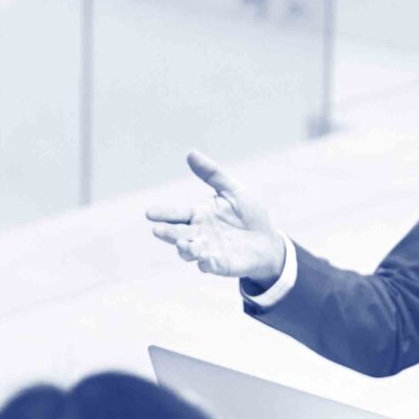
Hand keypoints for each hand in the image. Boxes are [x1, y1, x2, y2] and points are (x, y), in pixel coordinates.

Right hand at [147, 151, 286, 286]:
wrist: (267, 241)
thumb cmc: (249, 214)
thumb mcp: (233, 190)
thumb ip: (213, 174)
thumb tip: (190, 153)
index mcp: (198, 214)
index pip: (176, 213)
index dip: (163, 213)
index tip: (150, 213)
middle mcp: (198, 233)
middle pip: (177, 233)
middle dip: (167, 233)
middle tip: (158, 230)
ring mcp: (207, 250)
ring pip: (188, 251)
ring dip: (185, 249)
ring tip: (183, 244)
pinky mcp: (219, 265)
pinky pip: (209, 265)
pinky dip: (206, 263)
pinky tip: (205, 258)